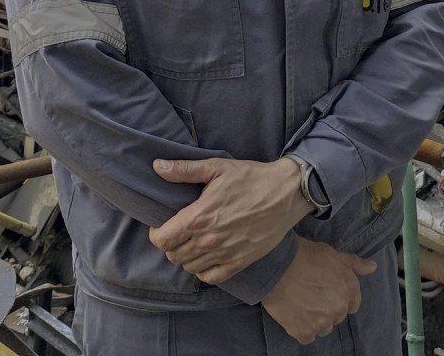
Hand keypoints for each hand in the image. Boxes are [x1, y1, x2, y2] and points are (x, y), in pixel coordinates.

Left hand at [148, 157, 311, 283]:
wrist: (286, 192)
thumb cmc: (251, 178)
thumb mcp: (217, 167)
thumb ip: (184, 170)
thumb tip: (157, 166)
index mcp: (199, 217)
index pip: (162, 239)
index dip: (156, 233)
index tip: (162, 225)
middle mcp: (209, 240)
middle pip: (174, 255)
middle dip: (172, 244)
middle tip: (179, 231)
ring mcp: (225, 254)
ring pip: (190, 267)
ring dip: (187, 256)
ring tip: (193, 242)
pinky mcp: (240, 262)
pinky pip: (211, 277)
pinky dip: (204, 271)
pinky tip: (208, 257)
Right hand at [261, 237, 377, 343]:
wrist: (277, 267)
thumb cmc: (305, 256)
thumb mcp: (333, 254)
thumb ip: (354, 264)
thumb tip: (373, 267)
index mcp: (349, 290)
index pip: (352, 304)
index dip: (340, 297)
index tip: (327, 291)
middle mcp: (339, 309)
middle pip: (337, 316)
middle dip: (327, 308)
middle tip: (311, 294)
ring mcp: (322, 323)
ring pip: (323, 327)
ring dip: (315, 320)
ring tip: (301, 304)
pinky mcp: (304, 332)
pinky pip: (307, 336)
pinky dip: (301, 328)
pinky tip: (294, 314)